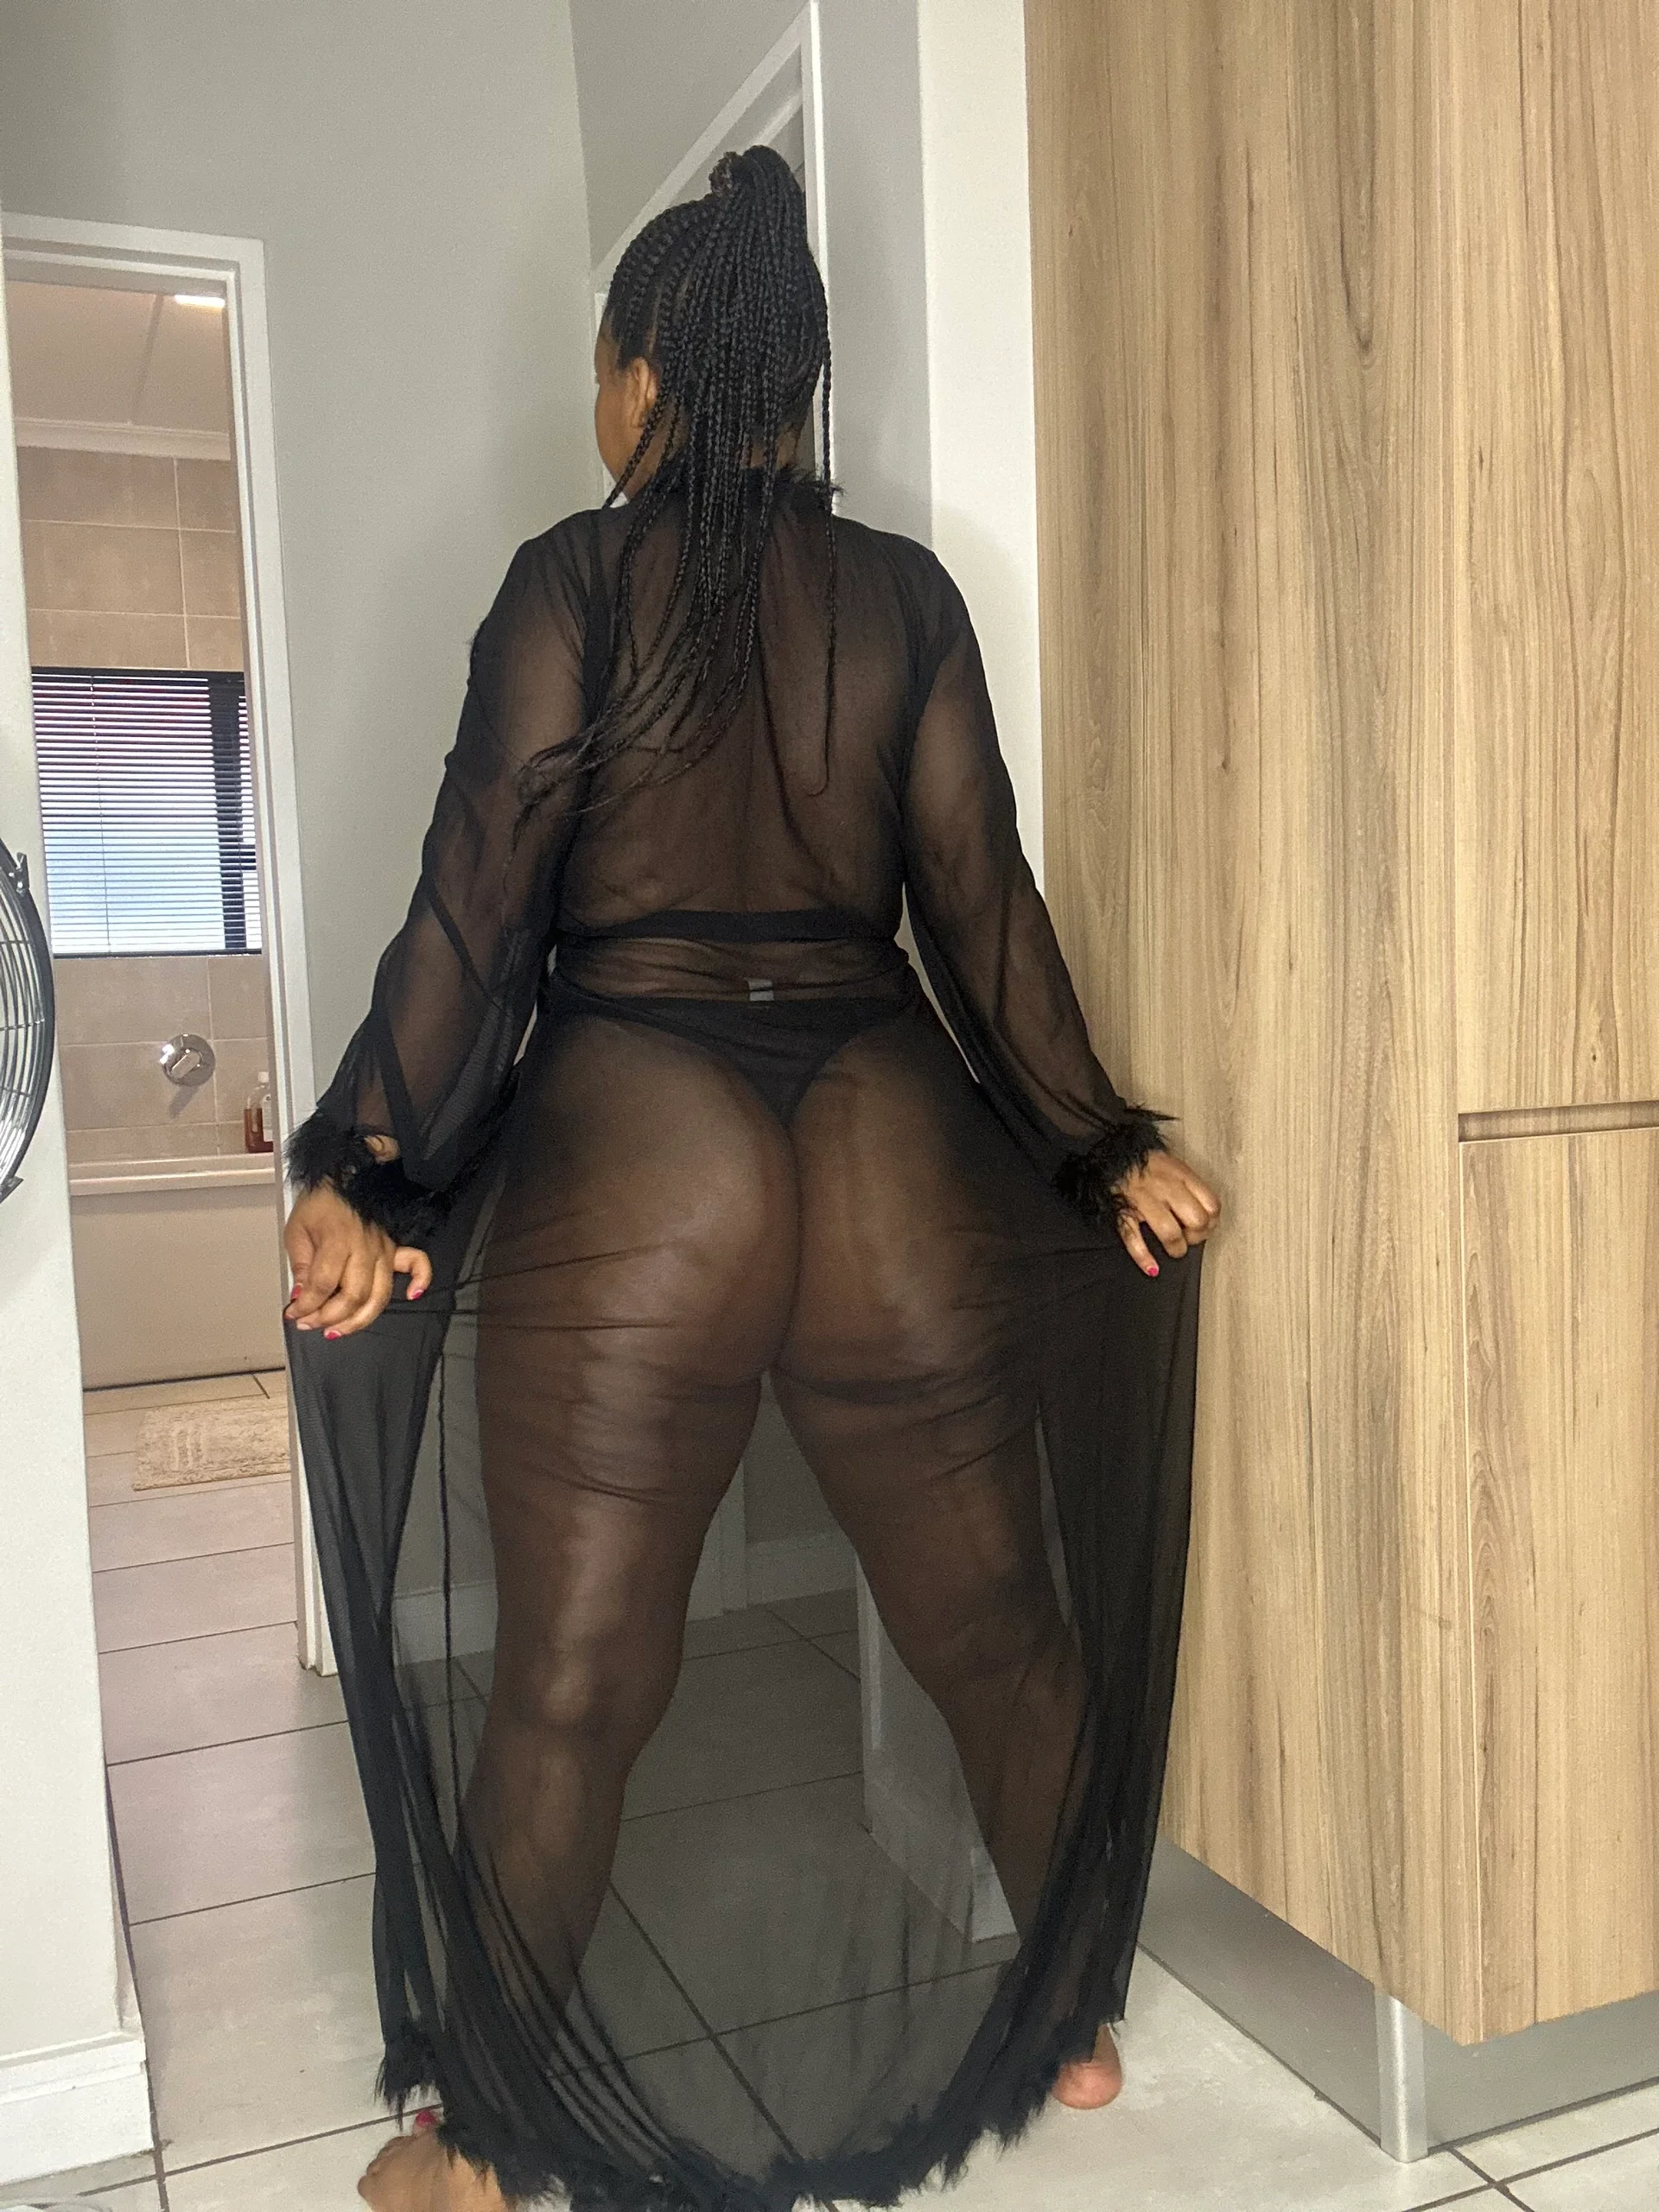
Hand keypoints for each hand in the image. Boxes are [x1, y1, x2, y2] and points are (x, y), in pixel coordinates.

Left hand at [283, 1182, 432, 1338]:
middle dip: (328, 1317)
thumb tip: (302, 1298)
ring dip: (359, 1319)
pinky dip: (420, 1281)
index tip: (293, 1313)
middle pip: (353, 1296)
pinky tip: (411, 1296)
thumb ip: (301, 1266)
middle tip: (309, 1324)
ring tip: (338, 1329)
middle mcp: (364, 1248)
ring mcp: (384, 1249)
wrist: (343, 1176)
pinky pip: (418, 1264)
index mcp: (337, 1240)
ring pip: (380, 1295)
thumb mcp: (297, 1231)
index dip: (306, 1306)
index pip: (323, 1285)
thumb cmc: (320, 1204)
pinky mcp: (395, 1248)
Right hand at [1113, 1150, 1220, 1277]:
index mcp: (1180, 1174)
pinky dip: (1143, 1257)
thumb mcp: (1171, 1163)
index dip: (1211, 1221)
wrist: (1106, 1152)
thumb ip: (1187, 1184)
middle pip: (1196, 1220)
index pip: (1211, 1204)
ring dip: (1176, 1248)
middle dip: (1196, 1236)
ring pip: (1169, 1231)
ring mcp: (1143, 1200)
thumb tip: (1203, 1212)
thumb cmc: (1141, 1161)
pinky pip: (1133, 1237)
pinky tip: (1151, 1268)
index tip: (1205, 1226)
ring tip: (1174, 1249)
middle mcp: (1165, 1186)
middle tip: (1189, 1238)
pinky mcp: (1122, 1211)